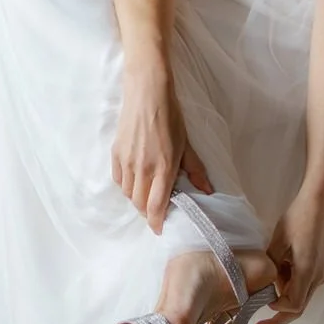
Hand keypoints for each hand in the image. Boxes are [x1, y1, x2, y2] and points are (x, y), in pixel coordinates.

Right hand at [111, 69, 209, 231]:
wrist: (147, 93)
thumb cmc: (170, 117)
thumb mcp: (187, 144)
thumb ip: (195, 170)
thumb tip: (207, 191)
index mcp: (163, 168)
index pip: (156, 207)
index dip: (157, 223)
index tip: (161, 229)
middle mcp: (142, 169)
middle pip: (140, 205)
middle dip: (148, 214)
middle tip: (157, 213)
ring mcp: (127, 162)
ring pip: (128, 194)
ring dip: (138, 201)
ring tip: (148, 196)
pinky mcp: (116, 153)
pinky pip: (119, 180)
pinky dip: (127, 187)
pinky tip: (135, 183)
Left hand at [259, 184, 323, 323]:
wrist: (319, 203)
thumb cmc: (298, 218)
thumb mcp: (278, 241)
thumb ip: (271, 266)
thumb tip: (261, 283)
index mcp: (307, 272)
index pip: (293, 305)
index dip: (276, 312)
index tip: (260, 309)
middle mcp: (318, 277)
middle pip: (299, 308)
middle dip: (279, 318)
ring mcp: (321, 273)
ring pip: (302, 297)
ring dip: (284, 299)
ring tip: (264, 292)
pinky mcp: (320, 268)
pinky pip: (304, 285)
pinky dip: (290, 287)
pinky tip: (278, 276)